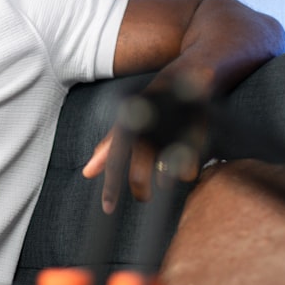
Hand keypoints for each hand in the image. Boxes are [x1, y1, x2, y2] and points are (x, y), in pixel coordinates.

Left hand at [83, 86, 205, 214]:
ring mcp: (170, 124)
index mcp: (127, 124)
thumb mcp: (128, 122)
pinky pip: (191, 156)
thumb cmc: (152, 104)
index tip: (107, 210)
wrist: (188, 75)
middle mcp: (146, 125)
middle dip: (140, 189)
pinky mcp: (197, 123)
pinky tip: (186, 173)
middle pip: (139, 169)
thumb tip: (87, 173)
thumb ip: (108, 147)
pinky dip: (188, 169)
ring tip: (164, 183)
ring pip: (164, 165)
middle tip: (143, 197)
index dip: (110, 187)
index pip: (113, 160)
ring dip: (164, 178)